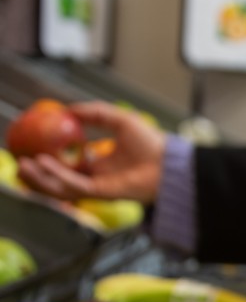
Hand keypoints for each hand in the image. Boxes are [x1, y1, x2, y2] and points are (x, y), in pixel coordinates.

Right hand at [16, 101, 166, 205]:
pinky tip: (44, 164)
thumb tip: (69, 109)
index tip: (29, 151)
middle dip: (36, 176)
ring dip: (41, 179)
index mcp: (97, 165)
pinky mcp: (104, 192)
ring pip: (62, 188)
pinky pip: (75, 186)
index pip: (65, 168)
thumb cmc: (151, 143)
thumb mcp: (118, 120)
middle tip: (19, 164)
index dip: (46, 162)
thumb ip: (95, 113)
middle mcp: (95, 178)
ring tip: (24, 167)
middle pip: (58, 182)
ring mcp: (98, 187)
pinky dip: (58, 176)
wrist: (170, 161)